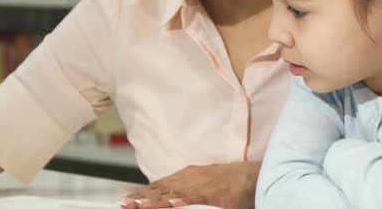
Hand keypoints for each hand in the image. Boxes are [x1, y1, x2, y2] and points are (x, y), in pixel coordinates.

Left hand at [119, 161, 261, 208]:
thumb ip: (188, 194)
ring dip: (156, 199)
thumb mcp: (206, 186)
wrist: (257, 176)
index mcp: (189, 177)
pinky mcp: (216, 191)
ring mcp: (204, 183)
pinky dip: (183, 198)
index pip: (160, 185)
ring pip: (175, 192)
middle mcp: (193, 177)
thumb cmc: (234, 184)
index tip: (126, 200)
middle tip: (124, 203)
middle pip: (163, 188)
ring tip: (139, 205)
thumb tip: (172, 201)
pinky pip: (196, 196)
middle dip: (142, 197)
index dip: (142, 193)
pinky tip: (172, 203)